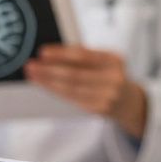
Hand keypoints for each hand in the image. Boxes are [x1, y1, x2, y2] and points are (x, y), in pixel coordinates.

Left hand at [24, 45, 147, 138]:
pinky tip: (45, 86)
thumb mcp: (105, 61)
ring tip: (33, 75)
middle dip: (49, 69)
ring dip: (49, 82)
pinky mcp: (100, 108)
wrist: (129, 101)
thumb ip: (85, 57)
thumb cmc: (111, 75)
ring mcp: (108, 95)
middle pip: (75, 74)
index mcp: (114, 60)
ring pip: (71, 88)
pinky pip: (73, 98)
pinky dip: (56, 91)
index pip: (83, 55)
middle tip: (31, 65)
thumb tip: (52, 54)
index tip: (43, 52)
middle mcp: (113, 78)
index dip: (61, 54)